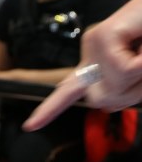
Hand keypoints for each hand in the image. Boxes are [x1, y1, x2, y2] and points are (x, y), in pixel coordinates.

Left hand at [25, 12, 141, 129]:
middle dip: (131, 94)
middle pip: (103, 99)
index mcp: (97, 59)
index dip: (51, 109)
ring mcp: (96, 40)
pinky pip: (125, 69)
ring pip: (117, 84)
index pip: (69, 90)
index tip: (30, 126)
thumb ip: (125, 87)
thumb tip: (103, 102)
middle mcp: (91, 48)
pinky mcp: (105, 35)